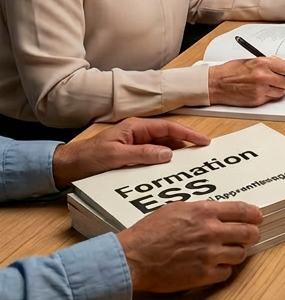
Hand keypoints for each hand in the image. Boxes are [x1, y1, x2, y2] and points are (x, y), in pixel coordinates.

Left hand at [51, 118, 210, 187]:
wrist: (66, 168)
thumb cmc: (87, 158)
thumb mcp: (116, 156)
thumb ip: (143, 154)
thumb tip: (169, 153)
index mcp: (136, 127)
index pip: (169, 128)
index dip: (188, 134)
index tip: (204, 141)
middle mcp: (138, 134)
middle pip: (168, 137)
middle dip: (186, 144)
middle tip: (202, 153)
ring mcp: (135, 145)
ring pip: (162, 148)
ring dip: (175, 155)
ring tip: (190, 164)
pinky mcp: (131, 157)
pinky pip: (153, 158)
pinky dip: (163, 163)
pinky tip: (169, 171)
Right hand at [117, 201, 262, 291]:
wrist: (132, 258)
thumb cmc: (148, 232)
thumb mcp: (175, 209)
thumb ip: (200, 209)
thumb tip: (216, 211)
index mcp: (205, 212)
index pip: (242, 210)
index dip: (254, 215)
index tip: (258, 217)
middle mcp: (211, 232)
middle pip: (248, 233)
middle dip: (251, 234)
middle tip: (250, 236)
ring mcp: (209, 254)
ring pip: (241, 254)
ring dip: (237, 253)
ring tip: (230, 252)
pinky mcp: (203, 274)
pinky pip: (226, 273)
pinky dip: (224, 270)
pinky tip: (216, 267)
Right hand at [208, 57, 284, 105]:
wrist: (215, 83)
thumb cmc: (229, 71)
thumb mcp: (250, 60)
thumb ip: (267, 63)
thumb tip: (282, 66)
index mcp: (262, 63)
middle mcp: (263, 77)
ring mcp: (260, 90)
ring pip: (281, 92)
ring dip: (280, 89)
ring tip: (273, 85)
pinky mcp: (257, 101)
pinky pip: (271, 99)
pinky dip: (270, 95)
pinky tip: (265, 90)